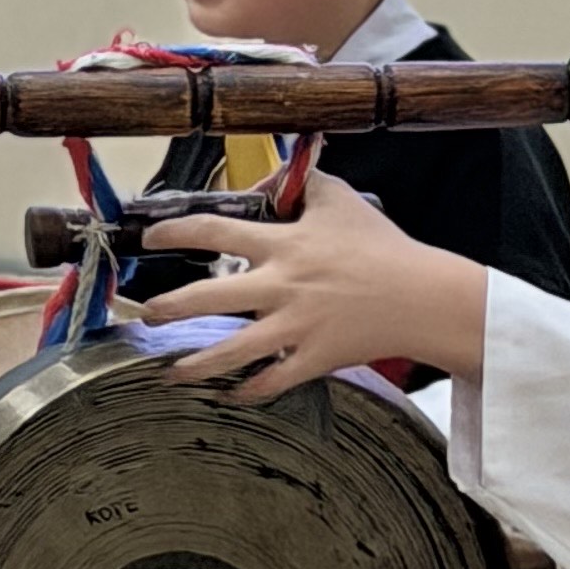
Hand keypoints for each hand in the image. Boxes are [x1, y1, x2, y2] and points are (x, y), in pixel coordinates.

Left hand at [136, 170, 488, 396]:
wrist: (424, 297)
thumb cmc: (381, 247)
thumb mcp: (341, 199)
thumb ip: (305, 181)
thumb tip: (276, 173)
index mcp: (283, 245)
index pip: (215, 232)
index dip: (175, 233)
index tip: (150, 239)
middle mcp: (281, 286)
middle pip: (208, 299)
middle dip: (167, 309)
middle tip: (145, 314)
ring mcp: (295, 327)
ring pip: (231, 352)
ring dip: (193, 365)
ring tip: (169, 372)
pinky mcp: (314, 359)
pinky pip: (271, 381)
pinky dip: (247, 391)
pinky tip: (228, 394)